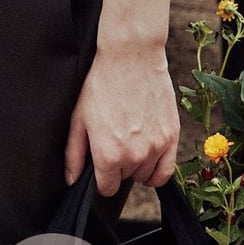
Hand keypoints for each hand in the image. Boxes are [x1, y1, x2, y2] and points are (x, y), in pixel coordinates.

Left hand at [64, 42, 179, 196]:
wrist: (131, 56)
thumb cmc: (102, 83)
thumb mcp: (79, 118)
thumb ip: (74, 155)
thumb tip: (71, 180)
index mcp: (108, 155)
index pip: (106, 188)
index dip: (101, 177)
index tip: (101, 162)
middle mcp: (134, 156)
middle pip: (125, 178)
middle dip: (118, 165)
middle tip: (114, 138)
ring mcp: (155, 146)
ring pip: (145, 174)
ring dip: (137, 163)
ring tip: (130, 136)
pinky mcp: (171, 136)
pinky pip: (167, 171)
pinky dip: (158, 170)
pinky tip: (149, 158)